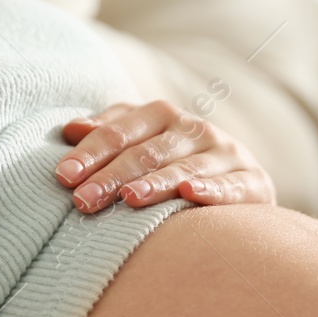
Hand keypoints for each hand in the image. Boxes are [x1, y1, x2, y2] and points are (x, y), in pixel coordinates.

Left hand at [55, 100, 275, 213]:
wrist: (242, 183)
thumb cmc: (175, 163)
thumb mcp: (141, 142)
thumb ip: (108, 134)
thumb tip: (70, 128)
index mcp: (161, 115)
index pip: (119, 131)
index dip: (90, 153)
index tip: (63, 176)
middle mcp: (195, 129)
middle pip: (147, 152)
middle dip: (113, 176)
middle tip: (84, 200)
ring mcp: (226, 154)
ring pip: (185, 168)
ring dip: (155, 183)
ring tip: (129, 198)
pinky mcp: (254, 182)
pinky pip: (231, 187)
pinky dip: (211, 190)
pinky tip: (189, 195)